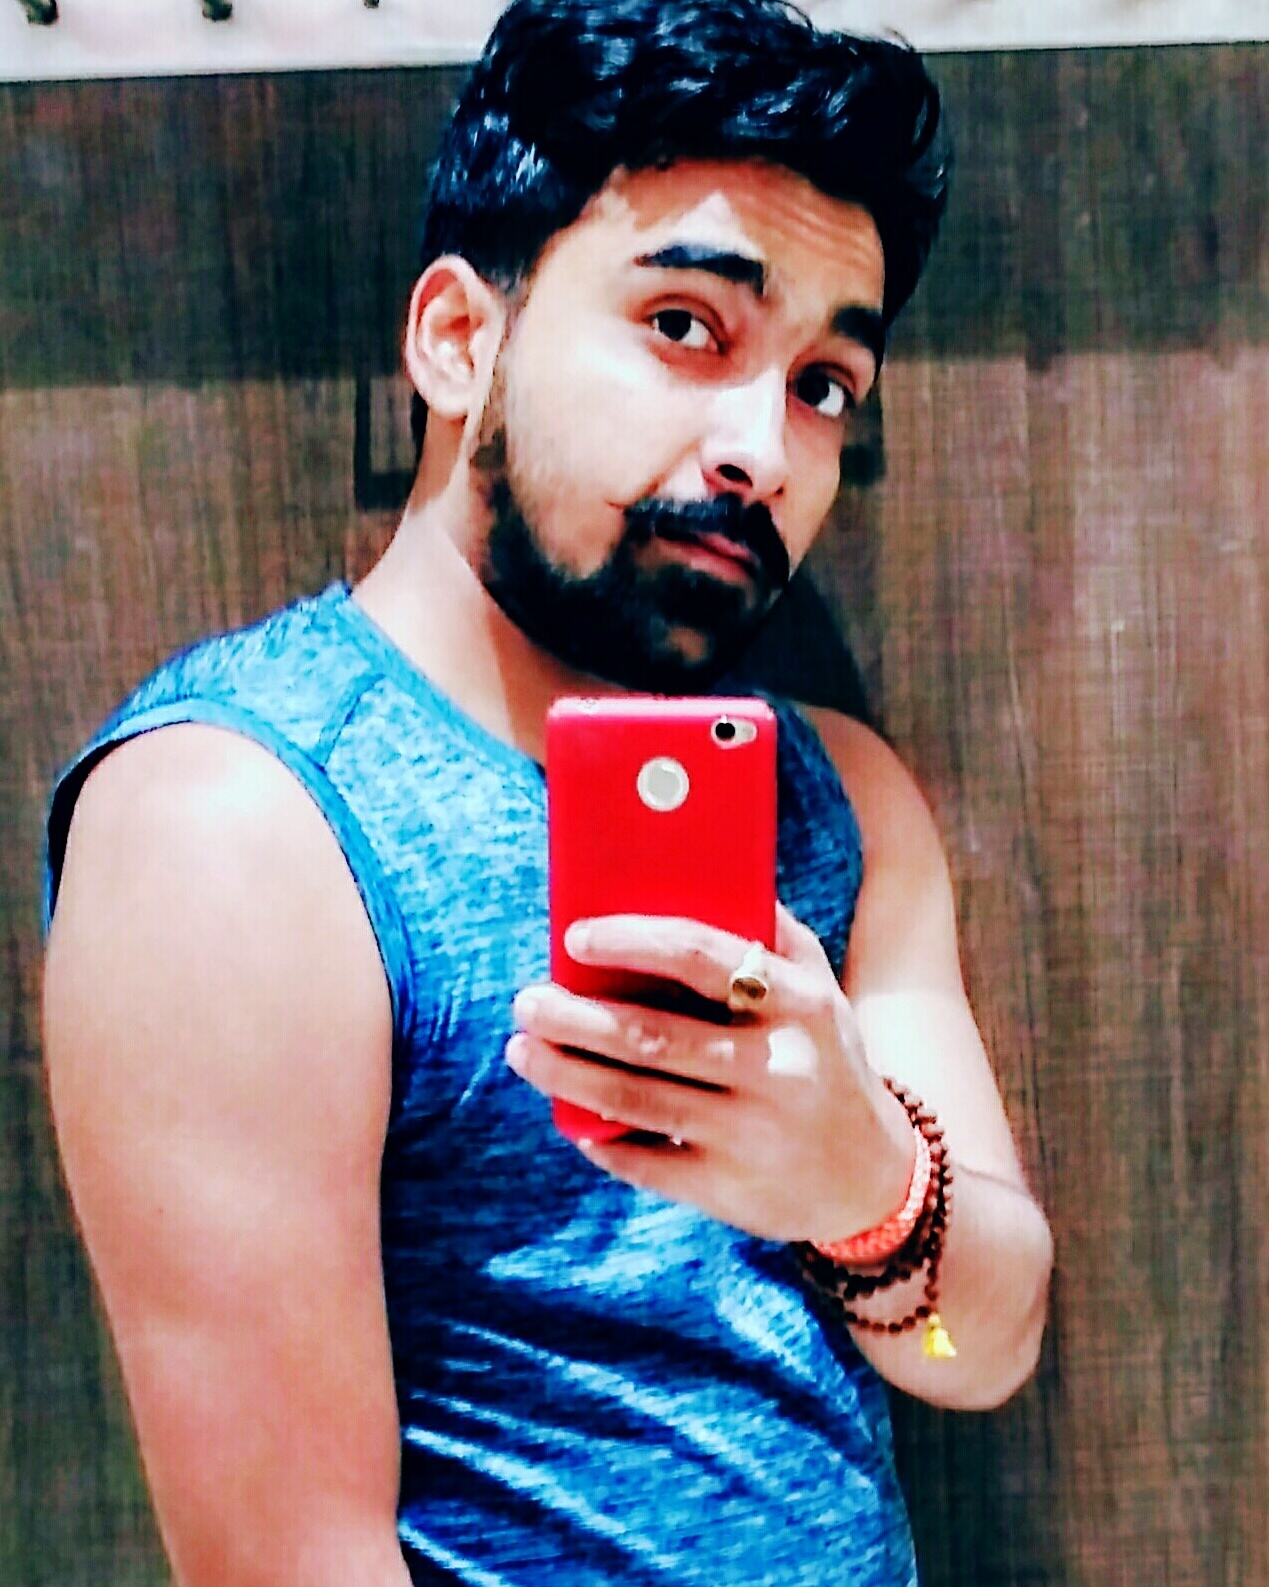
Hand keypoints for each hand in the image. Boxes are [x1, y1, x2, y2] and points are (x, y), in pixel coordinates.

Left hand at [506, 903, 914, 1243]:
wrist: (873, 1179)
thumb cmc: (827, 1061)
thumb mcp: (822, 991)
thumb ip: (771, 934)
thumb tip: (698, 871)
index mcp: (798, 1003)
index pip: (701, 956)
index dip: (630, 941)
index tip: (576, 936)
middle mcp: (777, 1067)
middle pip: (651, 1035)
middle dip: (573, 1016)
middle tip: (526, 1000)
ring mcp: (752, 1135)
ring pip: (635, 1099)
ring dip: (566, 1073)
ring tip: (523, 1051)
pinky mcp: (730, 1191)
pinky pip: (645, 1161)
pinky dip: (599, 1138)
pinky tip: (569, 1116)